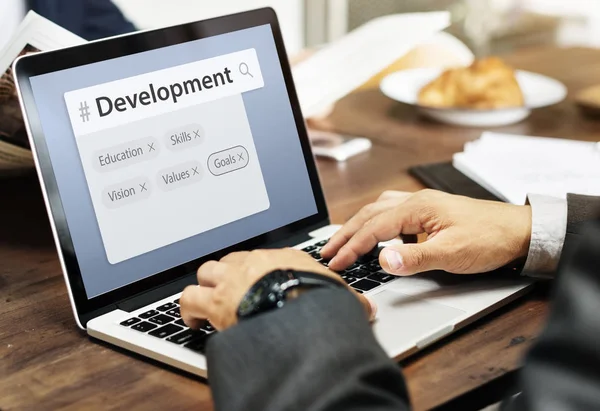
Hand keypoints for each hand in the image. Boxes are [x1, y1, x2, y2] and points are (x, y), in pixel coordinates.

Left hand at [179, 248, 375, 330]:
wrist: (301, 313)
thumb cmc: (320, 302)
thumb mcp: (340, 297)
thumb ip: (349, 299)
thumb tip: (367, 308)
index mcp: (283, 258)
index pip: (262, 257)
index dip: (256, 271)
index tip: (256, 281)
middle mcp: (254, 263)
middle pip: (231, 260)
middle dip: (227, 274)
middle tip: (229, 290)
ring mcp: (232, 280)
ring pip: (206, 271)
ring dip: (204, 286)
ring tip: (205, 302)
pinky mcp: (215, 301)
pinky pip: (189, 298)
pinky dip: (188, 309)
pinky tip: (192, 321)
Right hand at [321, 189, 531, 275]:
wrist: (520, 230)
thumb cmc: (490, 238)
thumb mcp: (452, 253)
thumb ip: (415, 257)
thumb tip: (382, 260)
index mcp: (417, 208)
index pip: (373, 228)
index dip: (351, 247)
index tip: (335, 263)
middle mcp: (416, 201)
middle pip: (369, 214)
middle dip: (345, 234)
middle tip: (327, 251)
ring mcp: (423, 205)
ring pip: (379, 210)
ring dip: (358, 225)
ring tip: (343, 240)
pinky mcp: (430, 212)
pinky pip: (393, 212)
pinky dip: (376, 222)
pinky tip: (378, 233)